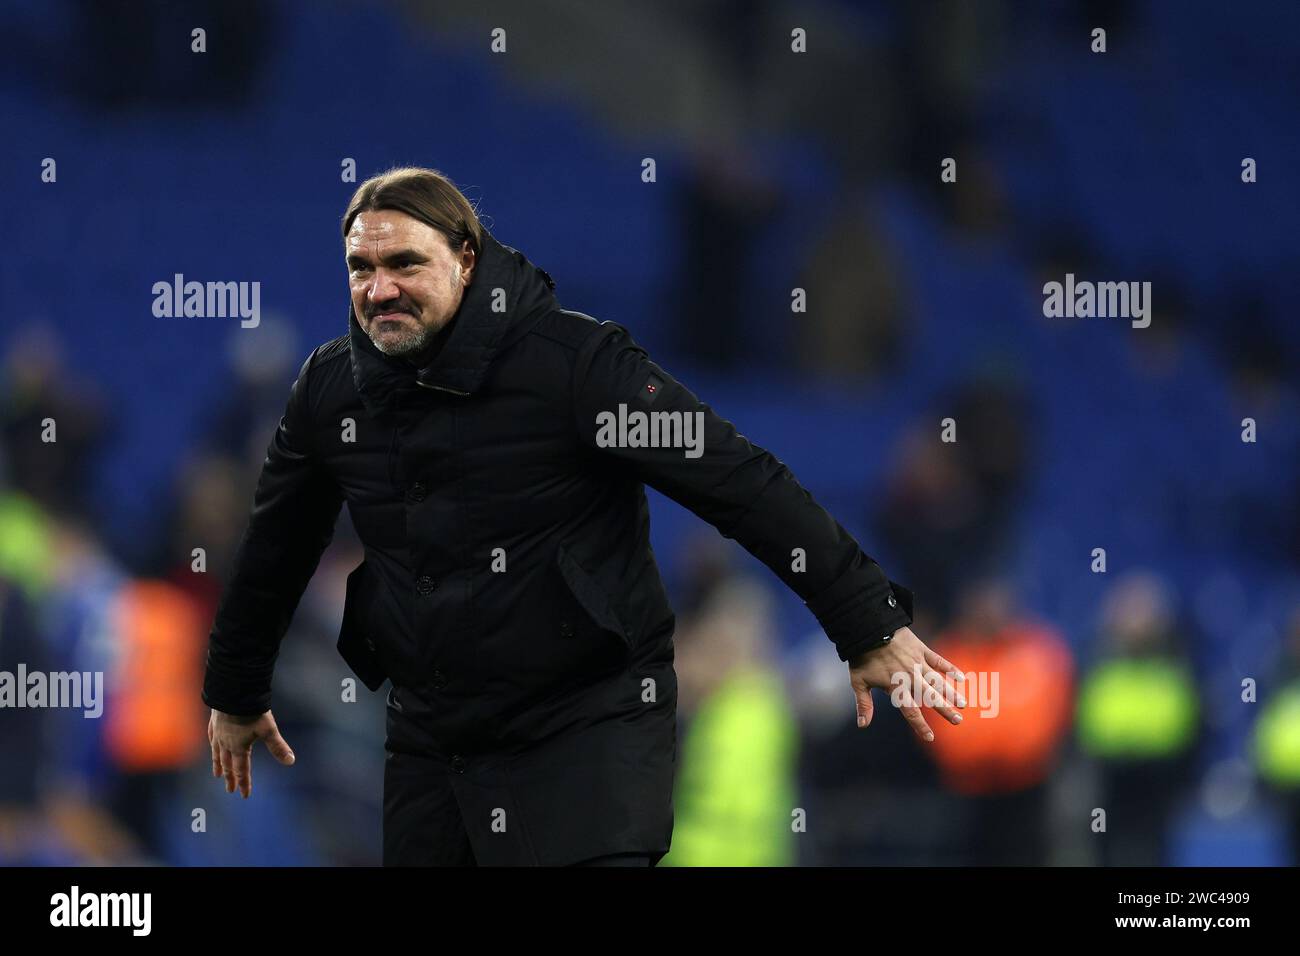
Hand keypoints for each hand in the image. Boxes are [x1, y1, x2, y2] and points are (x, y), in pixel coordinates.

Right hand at [208, 708, 295, 798]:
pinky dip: (213, 746)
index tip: (244, 795)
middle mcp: (226, 743)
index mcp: (239, 747)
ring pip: (217, 753)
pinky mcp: (215, 721)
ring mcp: (218, 733)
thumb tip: (291, 761)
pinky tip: (213, 746)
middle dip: (230, 778)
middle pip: (228, 765)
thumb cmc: (252, 712)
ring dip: (219, 765)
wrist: (233, 692)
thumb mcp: (268, 730)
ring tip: (217, 774)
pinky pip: (212, 738)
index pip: (241, 770)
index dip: (244, 783)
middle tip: (230, 789)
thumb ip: (278, 747)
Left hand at [848, 626, 965, 741]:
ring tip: (963, 704)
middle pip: (930, 697)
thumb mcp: (858, 681)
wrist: (868, 627)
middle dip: (944, 710)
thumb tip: (863, 725)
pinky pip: (939, 660)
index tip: (930, 738)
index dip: (920, 725)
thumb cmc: (862, 656)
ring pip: (938, 680)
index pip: (910, 711)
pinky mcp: (922, 650)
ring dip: (951, 692)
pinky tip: (961, 677)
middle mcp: (910, 677)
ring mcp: (918, 663)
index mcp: (896, 686)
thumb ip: (864, 704)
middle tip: (958, 721)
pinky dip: (950, 668)